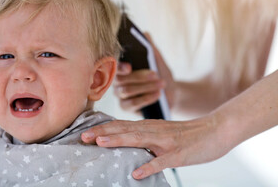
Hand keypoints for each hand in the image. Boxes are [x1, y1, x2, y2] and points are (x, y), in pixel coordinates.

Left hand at [81, 116, 231, 178]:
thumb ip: (145, 137)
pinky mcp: (178, 153)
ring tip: (100, 143)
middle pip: (124, 130)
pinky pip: (162, 161)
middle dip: (103, 132)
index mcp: (149, 127)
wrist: (214, 130)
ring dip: (119, 141)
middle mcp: (154, 130)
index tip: (85, 132)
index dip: (103, 128)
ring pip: (139, 139)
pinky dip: (149, 166)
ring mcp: (166, 142)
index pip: (121, 126)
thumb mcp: (162, 133)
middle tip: (83, 136)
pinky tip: (136, 174)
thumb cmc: (186, 135)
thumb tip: (126, 144)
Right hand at [113, 33, 174, 112]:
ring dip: (145, 87)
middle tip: (155, 74)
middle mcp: (116, 80)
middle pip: (120, 79)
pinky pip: (132, 103)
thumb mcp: (158, 61)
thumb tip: (146, 34)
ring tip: (161, 84)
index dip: (118, 66)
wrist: (171, 93)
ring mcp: (119, 94)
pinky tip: (158, 94)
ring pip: (127, 91)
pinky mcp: (125, 106)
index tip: (129, 67)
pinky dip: (146, 98)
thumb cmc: (161, 74)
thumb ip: (151, 49)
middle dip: (139, 76)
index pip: (112, 65)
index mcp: (120, 67)